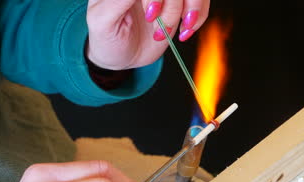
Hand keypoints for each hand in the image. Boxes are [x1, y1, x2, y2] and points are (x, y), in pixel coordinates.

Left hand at [86, 0, 210, 69]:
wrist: (120, 55)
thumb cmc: (107, 39)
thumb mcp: (102, 21)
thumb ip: (117, 1)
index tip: (150, 14)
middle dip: (173, 7)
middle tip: (158, 27)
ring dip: (190, 10)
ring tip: (174, 30)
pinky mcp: (181, 2)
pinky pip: (202, 2)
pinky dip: (199, 17)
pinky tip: (184, 31)